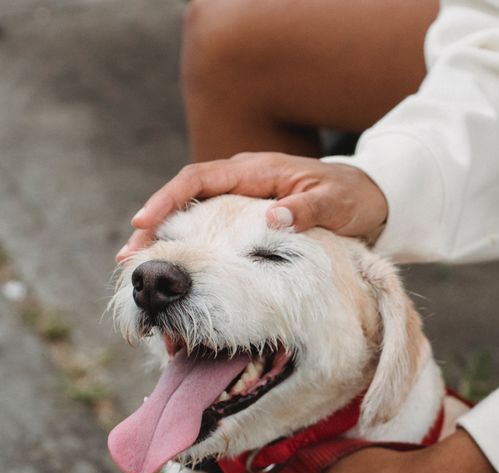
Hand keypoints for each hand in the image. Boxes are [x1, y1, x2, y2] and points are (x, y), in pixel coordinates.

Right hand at [117, 153, 387, 261]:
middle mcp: (240, 181)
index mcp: (255, 170)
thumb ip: (306, 210)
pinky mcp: (245, 220)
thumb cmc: (351, 198)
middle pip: (184, 199)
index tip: (144, 222)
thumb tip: (273, 217)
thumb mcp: (334, 203)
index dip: (168, 199)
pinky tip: (178, 275)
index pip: (199, 179)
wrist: (369, 199)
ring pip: (193, 217)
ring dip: (168, 241)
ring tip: (140, 268)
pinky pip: (210, 232)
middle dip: (155, 225)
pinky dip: (191, 250)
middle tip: (130, 257)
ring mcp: (240, 200)